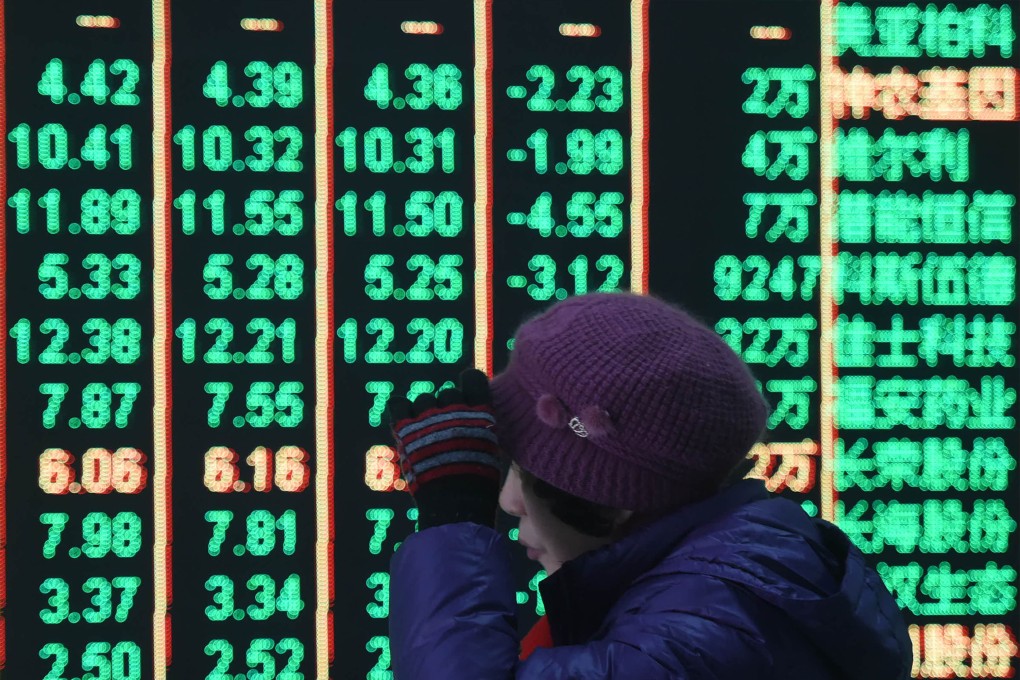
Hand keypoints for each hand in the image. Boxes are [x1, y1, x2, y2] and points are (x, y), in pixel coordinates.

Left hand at [389, 368, 503, 529]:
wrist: (455, 502)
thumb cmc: (478, 482)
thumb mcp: (490, 449)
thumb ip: (480, 428)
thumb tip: (476, 420)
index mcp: (479, 412)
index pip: (473, 379)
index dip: (470, 385)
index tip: (468, 396)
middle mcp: (453, 408)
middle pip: (448, 393)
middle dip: (447, 408)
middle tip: (447, 430)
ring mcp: (428, 417)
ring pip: (424, 399)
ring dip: (425, 413)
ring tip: (427, 435)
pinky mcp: (406, 429)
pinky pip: (398, 405)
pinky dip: (401, 411)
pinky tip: (405, 422)